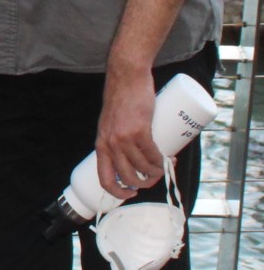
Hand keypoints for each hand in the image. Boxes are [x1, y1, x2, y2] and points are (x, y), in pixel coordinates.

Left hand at [96, 68, 161, 196]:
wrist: (126, 76)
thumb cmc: (121, 99)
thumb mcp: (110, 124)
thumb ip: (116, 138)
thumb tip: (133, 158)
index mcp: (101, 144)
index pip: (104, 178)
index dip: (117, 192)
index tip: (131, 193)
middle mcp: (110, 144)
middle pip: (127, 177)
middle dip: (144, 183)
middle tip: (155, 177)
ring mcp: (124, 138)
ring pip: (143, 167)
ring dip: (157, 172)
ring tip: (165, 166)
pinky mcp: (139, 130)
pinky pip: (152, 154)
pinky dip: (162, 161)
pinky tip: (167, 160)